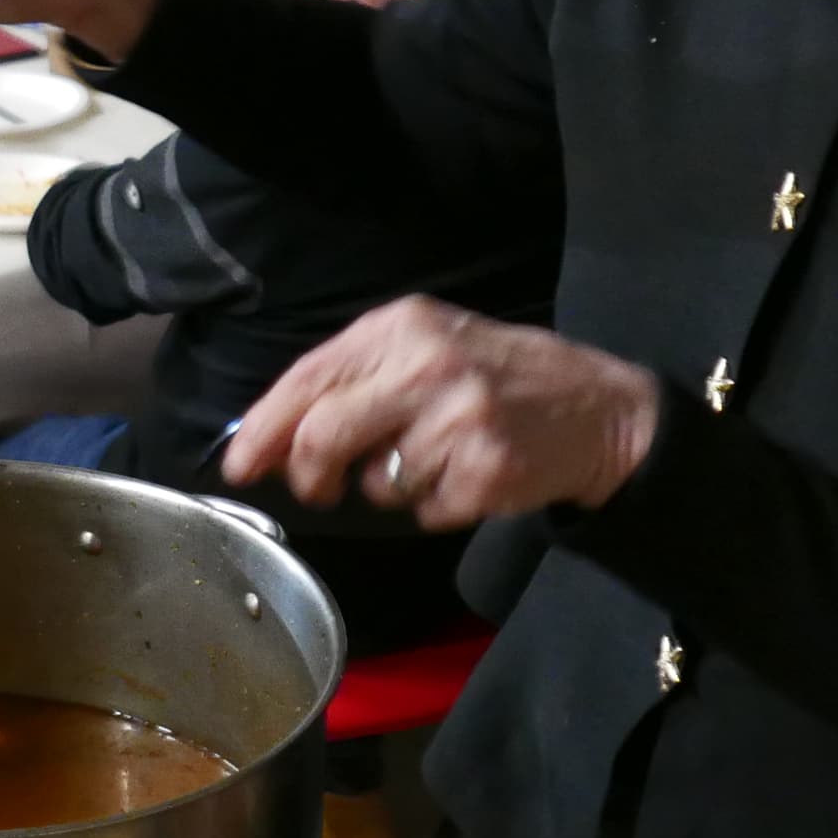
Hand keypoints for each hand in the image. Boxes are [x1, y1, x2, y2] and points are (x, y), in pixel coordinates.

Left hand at [219, 297, 665, 526]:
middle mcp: (427, 365)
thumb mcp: (426, 347)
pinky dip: (435, 506)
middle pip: (321, 434)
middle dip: (307, 473)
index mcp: (400, 327)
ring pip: (375, 482)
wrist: (598, 406)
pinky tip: (467, 477)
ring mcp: (459, 418)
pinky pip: (423, 510)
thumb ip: (353, 378)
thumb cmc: (495, 376)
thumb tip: (272, 435)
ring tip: (433, 460)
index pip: (307, 378)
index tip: (238, 465)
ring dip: (389, 487)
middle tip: (316, 488)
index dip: (263, 427)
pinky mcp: (485, 470)